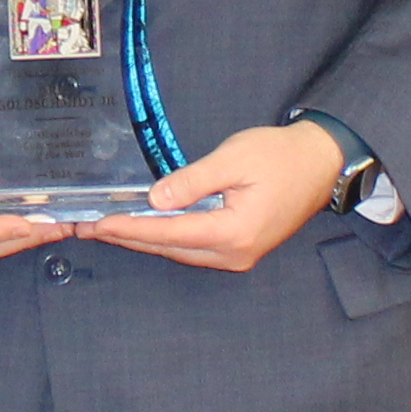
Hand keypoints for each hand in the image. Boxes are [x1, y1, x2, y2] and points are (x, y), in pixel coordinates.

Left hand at [83, 123, 344, 276]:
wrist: (322, 163)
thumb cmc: (281, 155)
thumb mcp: (233, 158)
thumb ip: (192, 181)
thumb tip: (155, 200)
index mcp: (233, 233)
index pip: (168, 233)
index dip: (130, 228)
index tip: (97, 223)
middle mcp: (234, 254)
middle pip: (170, 248)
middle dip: (129, 237)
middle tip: (89, 228)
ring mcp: (239, 256)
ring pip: (180, 251)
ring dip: (145, 239)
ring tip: (108, 227)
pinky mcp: (240, 249)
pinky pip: (194, 248)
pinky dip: (167, 238)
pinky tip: (145, 226)